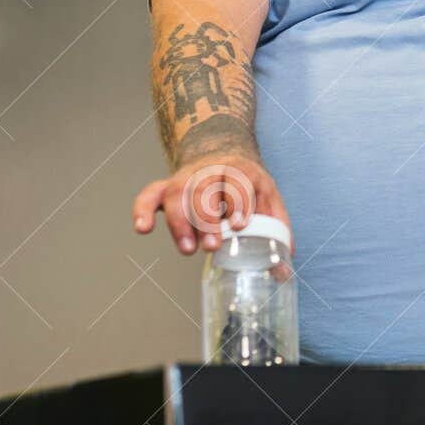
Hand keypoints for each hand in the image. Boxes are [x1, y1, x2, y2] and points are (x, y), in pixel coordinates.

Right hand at [132, 154, 292, 255]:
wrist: (223, 152)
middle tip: (211, 246)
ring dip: (180, 222)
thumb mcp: (267, 197)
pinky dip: (142, 209)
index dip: (238, 202)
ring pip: (177, 192)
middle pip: (203, 189)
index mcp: (240, 171)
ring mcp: (187, 177)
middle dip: (206, 218)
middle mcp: (211, 170)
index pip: (237, 181)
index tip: (239, 225)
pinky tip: (143, 228)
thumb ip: (276, 230)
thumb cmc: (247, 184)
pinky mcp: (168, 186)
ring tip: (188, 249)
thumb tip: (282, 271)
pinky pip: (150, 194)